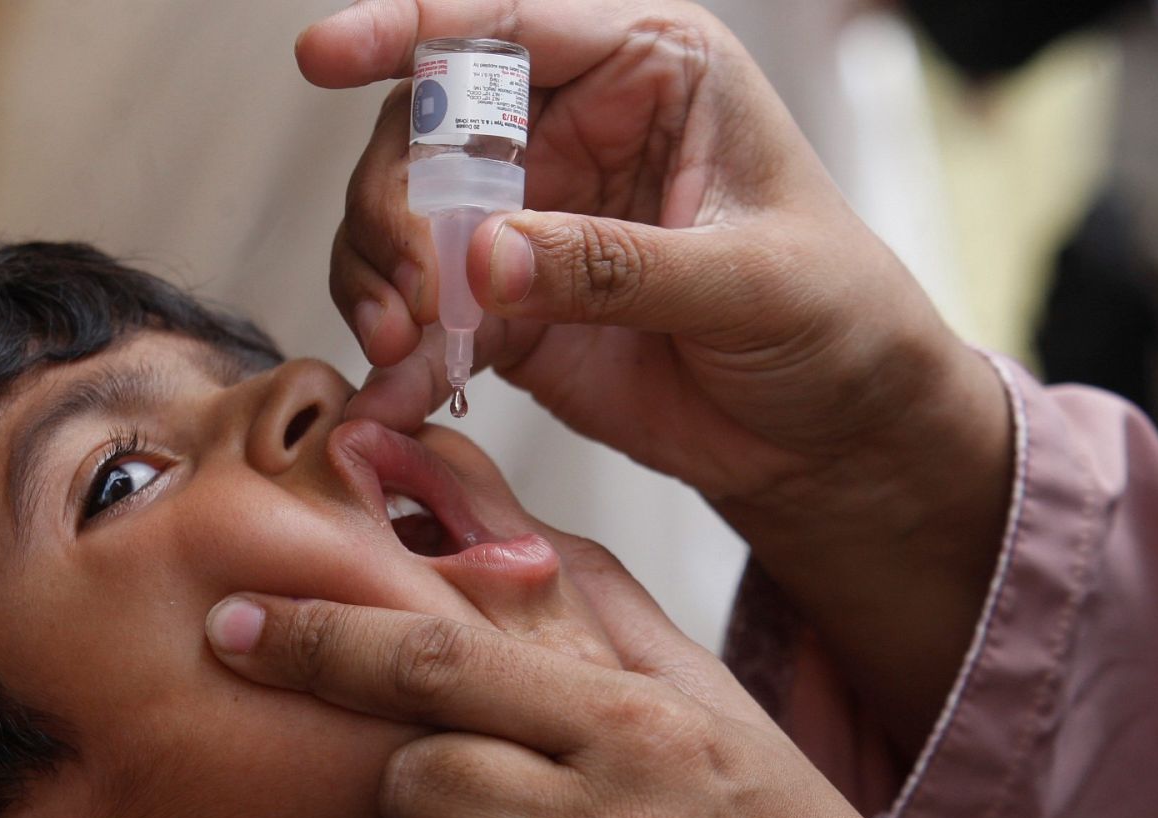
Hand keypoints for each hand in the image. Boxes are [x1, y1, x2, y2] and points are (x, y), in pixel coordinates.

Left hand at [203, 585, 955, 817]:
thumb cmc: (758, 807)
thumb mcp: (679, 682)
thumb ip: (566, 584)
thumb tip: (446, 474)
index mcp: (635, 715)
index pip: (444, 660)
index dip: (323, 638)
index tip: (236, 622)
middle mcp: (607, 810)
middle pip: (413, 761)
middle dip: (394, 754)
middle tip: (426, 753)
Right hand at [301, 0, 1012, 754]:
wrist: (830, 437)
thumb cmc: (833, 320)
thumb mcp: (747, 280)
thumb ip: (617, 265)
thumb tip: (486, 258)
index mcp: (645, 71)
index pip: (508, 27)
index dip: (406, 30)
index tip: (324, 56)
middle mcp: (570, 130)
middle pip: (424, 128)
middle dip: (395, 204)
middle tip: (421, 290)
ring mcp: (527, 221)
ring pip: (397, 217)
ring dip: (377, 276)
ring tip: (405, 346)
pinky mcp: (504, 308)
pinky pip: (416, 313)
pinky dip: (393, 352)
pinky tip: (392, 391)